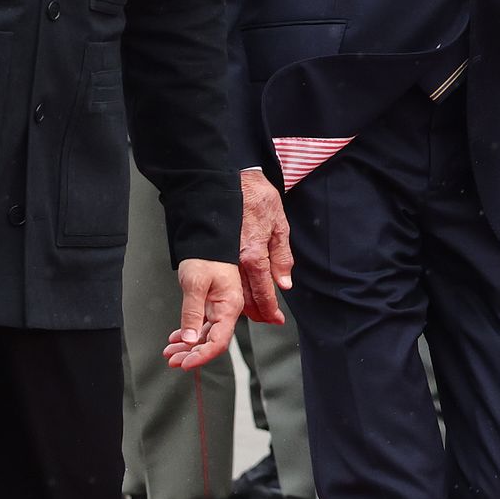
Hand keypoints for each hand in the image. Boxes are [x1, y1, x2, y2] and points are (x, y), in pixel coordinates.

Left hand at [166, 257, 243, 368]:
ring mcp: (219, 309)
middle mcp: (227, 311)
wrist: (208, 240)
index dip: (202, 356)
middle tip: (172, 361)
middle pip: (211, 342)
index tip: (185, 364)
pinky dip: (187, 334)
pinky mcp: (211, 305)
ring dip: (187, 346)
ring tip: (169, 353)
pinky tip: (175, 339)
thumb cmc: (205, 257)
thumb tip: (190, 339)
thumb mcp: (195, 284)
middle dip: (191, 354)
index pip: (218, 342)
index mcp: (229, 307)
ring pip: (204, 336)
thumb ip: (192, 313)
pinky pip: (201, 325)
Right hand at [237, 169, 294, 324]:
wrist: (231, 178)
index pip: (263, 291)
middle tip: (266, 320)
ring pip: (232, 290)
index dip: (270, 309)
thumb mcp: (280, 224)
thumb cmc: (256, 197)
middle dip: (257, 313)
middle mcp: (237, 259)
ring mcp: (223, 256)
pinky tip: (235, 294)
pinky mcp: (215, 251)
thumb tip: (284, 281)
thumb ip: (282, 256)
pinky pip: (222, 278)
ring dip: (242, 306)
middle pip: (245, 297)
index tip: (276, 319)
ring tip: (253, 313)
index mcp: (254, 253)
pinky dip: (230, 290)